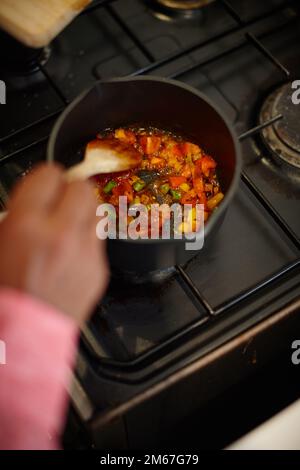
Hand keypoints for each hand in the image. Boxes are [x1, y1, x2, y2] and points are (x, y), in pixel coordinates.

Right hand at [0, 164, 108, 324]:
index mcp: (27, 227)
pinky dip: (88, 239)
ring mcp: (86, 254)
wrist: (24, 336)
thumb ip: (19, 214)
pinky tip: (73, 252)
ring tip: (69, 224)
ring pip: (97, 210)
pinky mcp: (100, 270)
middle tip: (60, 201)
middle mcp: (61, 236)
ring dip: (84, 211)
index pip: (50, 175)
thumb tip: (35, 197)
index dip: (46, 178)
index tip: (45, 184)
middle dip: (70, 191)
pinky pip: (100, 240)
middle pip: (82, 187)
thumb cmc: (7, 294)